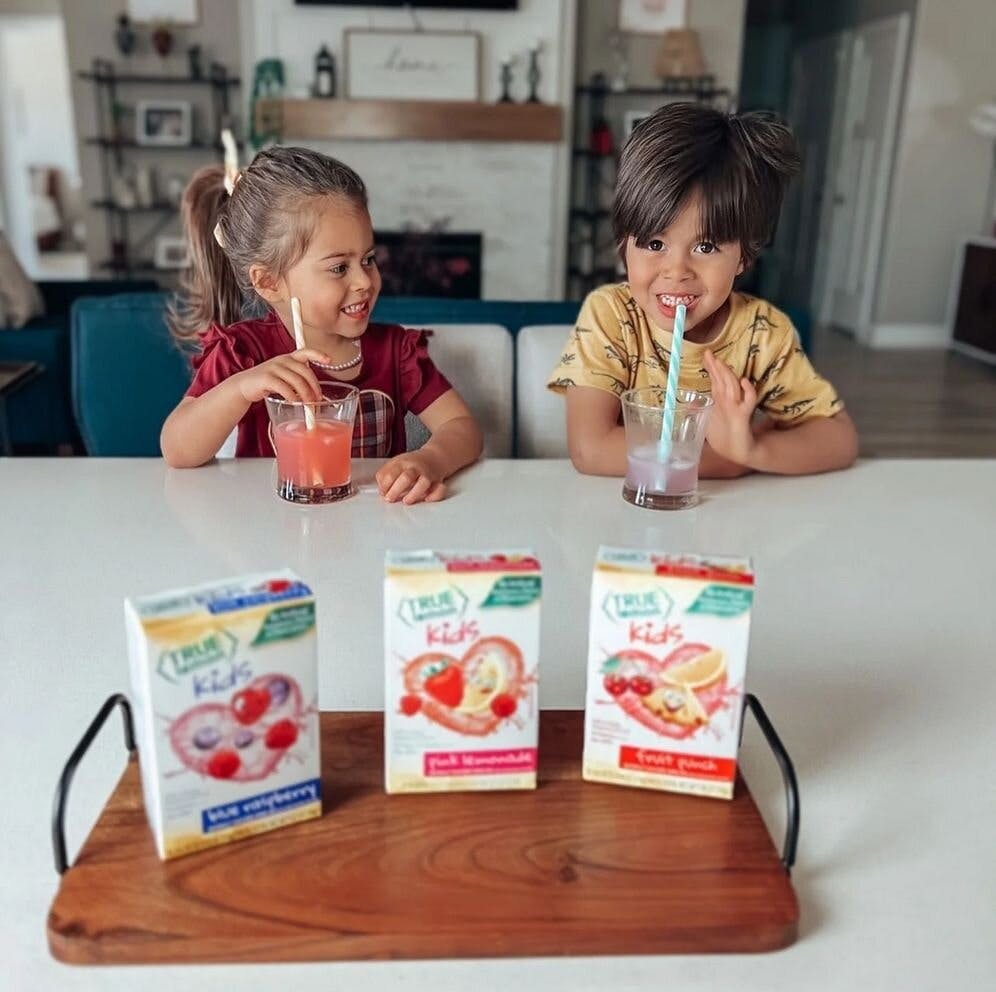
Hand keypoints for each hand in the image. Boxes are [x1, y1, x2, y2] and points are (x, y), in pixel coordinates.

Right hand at [232, 349, 331, 403]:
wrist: (244, 386)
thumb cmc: (268, 383)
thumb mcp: (283, 376)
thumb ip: (297, 379)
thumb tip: (315, 394)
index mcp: (289, 358)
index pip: (305, 351)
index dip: (318, 354)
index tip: (329, 360)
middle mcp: (282, 360)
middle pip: (305, 371)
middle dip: (314, 386)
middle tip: (318, 399)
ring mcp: (274, 368)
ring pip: (297, 381)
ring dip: (305, 395)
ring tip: (308, 405)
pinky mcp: (266, 378)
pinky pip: (285, 388)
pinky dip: (292, 397)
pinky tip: (294, 403)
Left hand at [376, 451, 446, 504]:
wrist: (434, 457)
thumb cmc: (412, 464)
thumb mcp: (395, 464)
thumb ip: (384, 475)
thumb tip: (382, 491)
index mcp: (402, 463)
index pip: (390, 474)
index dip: (384, 486)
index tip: (383, 493)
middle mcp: (416, 468)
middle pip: (406, 477)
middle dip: (396, 490)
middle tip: (390, 499)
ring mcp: (428, 475)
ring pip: (424, 483)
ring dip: (414, 494)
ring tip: (406, 501)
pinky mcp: (438, 482)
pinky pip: (440, 489)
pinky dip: (434, 496)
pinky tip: (427, 499)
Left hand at [703, 349, 758, 466]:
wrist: (738, 451)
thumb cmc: (724, 436)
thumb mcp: (708, 422)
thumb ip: (701, 411)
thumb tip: (690, 403)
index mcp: (720, 400)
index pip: (715, 380)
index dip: (711, 368)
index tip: (705, 356)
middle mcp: (728, 400)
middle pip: (723, 379)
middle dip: (716, 367)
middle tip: (709, 354)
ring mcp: (737, 406)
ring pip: (732, 387)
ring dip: (727, 374)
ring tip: (721, 363)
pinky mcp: (743, 416)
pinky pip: (748, 402)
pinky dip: (748, 392)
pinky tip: (744, 382)